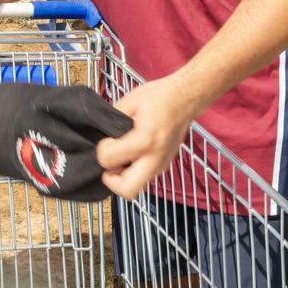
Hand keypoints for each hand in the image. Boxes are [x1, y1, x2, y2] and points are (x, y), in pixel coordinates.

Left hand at [95, 75, 199, 199]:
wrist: (185, 98)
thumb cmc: (157, 97)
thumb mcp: (128, 102)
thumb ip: (112, 122)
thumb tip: (102, 136)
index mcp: (144, 141)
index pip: (109, 161)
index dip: (101, 150)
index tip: (107, 139)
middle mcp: (155, 159)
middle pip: (127, 190)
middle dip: (112, 179)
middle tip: (110, 160)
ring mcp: (162, 165)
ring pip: (137, 187)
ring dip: (123, 176)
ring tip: (121, 154)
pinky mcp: (165, 165)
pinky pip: (144, 177)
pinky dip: (132, 171)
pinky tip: (131, 153)